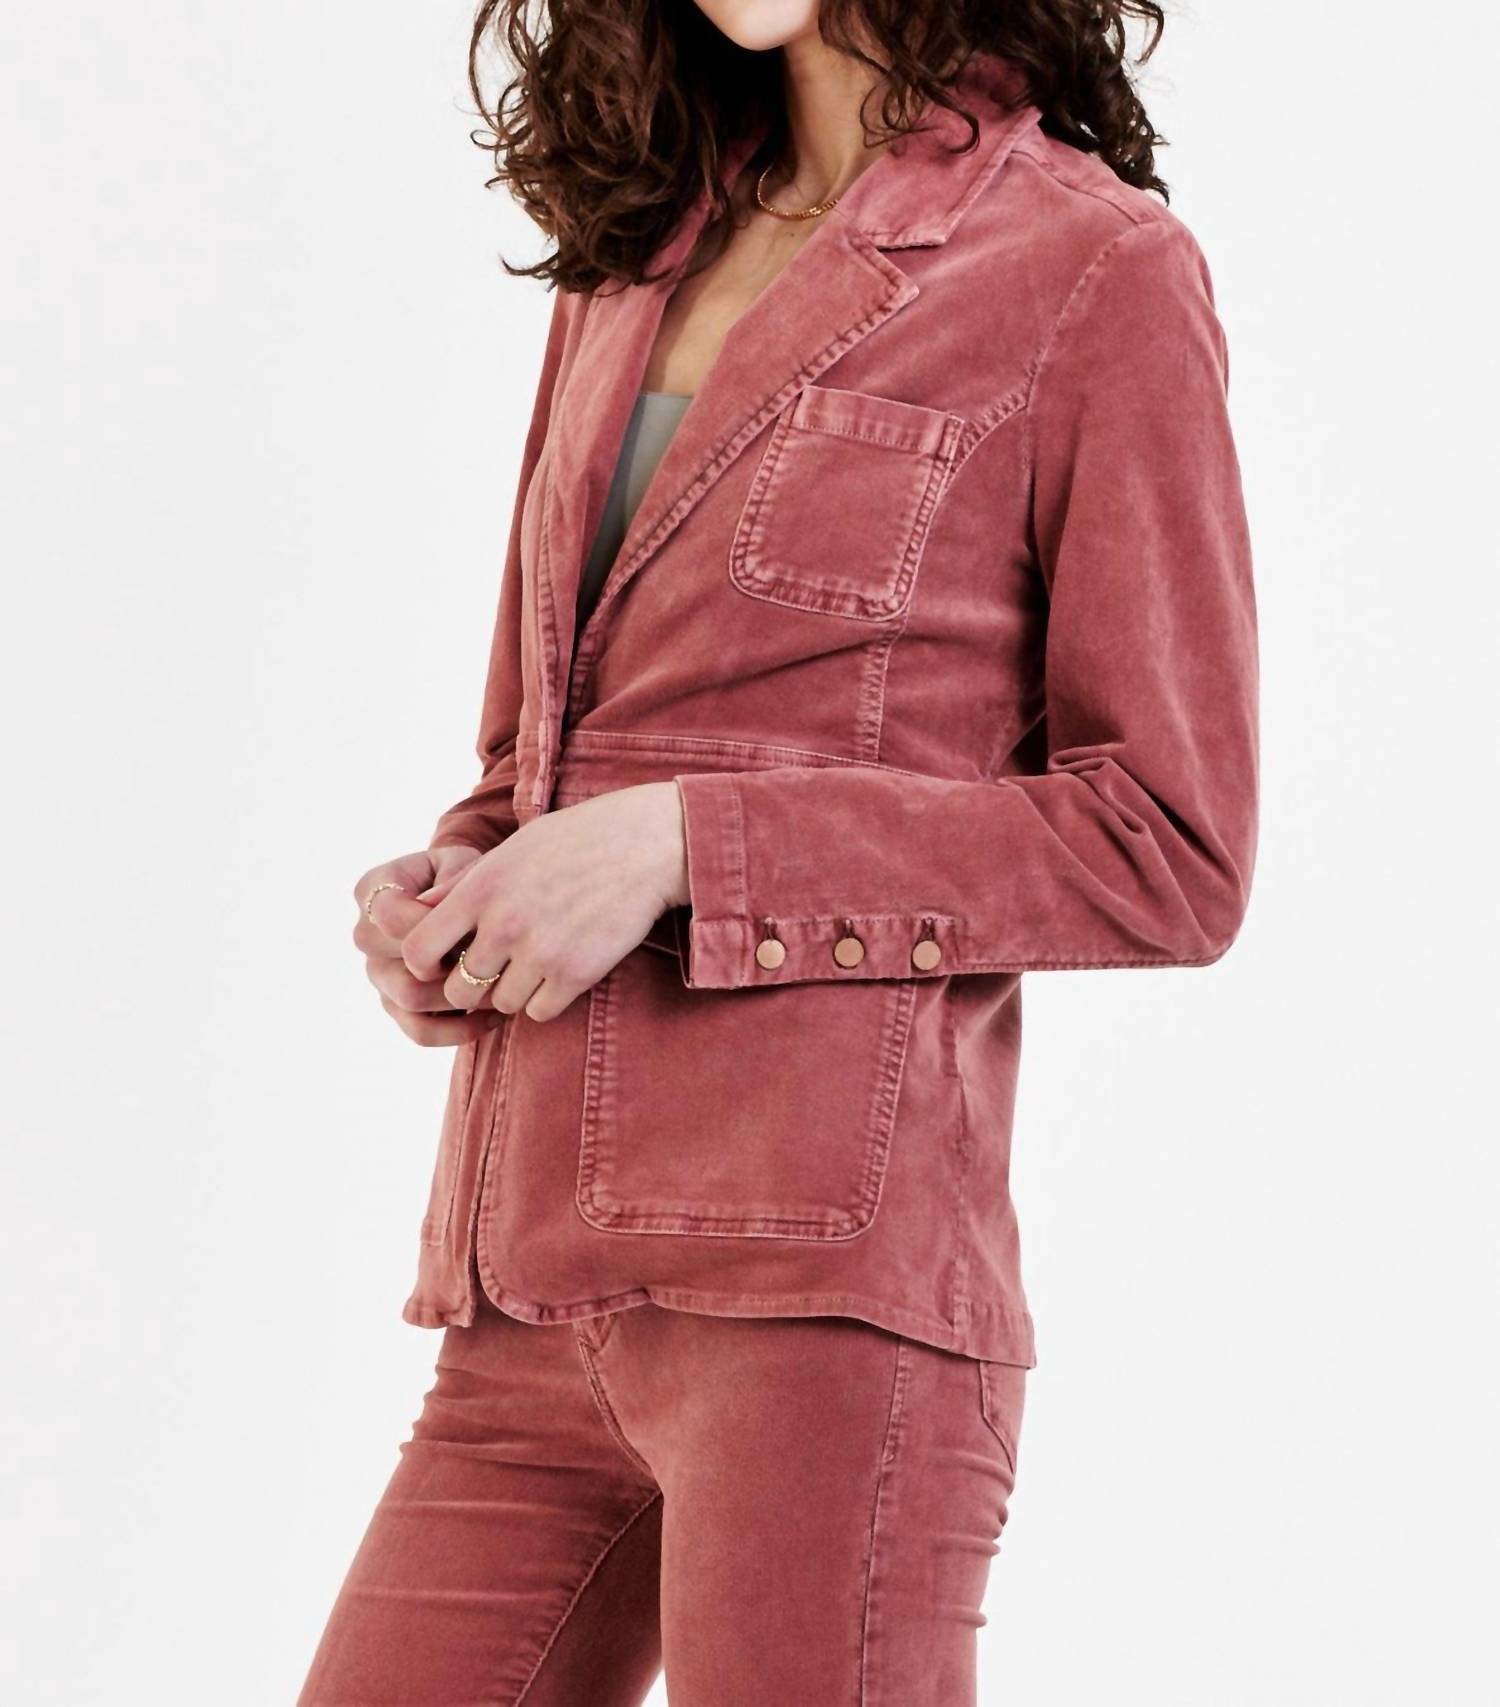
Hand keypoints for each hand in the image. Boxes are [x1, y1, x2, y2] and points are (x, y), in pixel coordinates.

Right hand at [352, 845, 504, 1045]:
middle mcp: (366, 935)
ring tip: (501, 983)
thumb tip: (441, 910)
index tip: (471, 922)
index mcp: (372, 891)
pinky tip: (495, 1014)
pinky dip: (461, 1029)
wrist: (465, 902)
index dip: (434, 924)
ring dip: (462, 994)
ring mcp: (378, 974)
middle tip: (494, 954)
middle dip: (453, 959)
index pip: (391, 916)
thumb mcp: (463, 862)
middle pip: (400, 960)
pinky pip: (421, 1032)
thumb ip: (454, 879)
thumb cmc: (466, 877)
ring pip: (411, 998)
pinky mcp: (395, 1006)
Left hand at [401, 782, 688, 1023]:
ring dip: (514, 992)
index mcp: (480, 889)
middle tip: (496, 970)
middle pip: (459, 989)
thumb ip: (465, 884)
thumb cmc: (576, 842)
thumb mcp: (513, 850)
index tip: (445, 960)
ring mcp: (540, 952)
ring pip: (501, 1003)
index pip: (418, 950)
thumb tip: (423, 910)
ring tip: (535, 964)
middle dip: (472, 986)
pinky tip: (560, 972)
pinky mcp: (576, 974)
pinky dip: (547, 1000)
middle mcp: (504, 924)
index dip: (425, 964)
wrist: (644, 845)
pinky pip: (540, 1012)